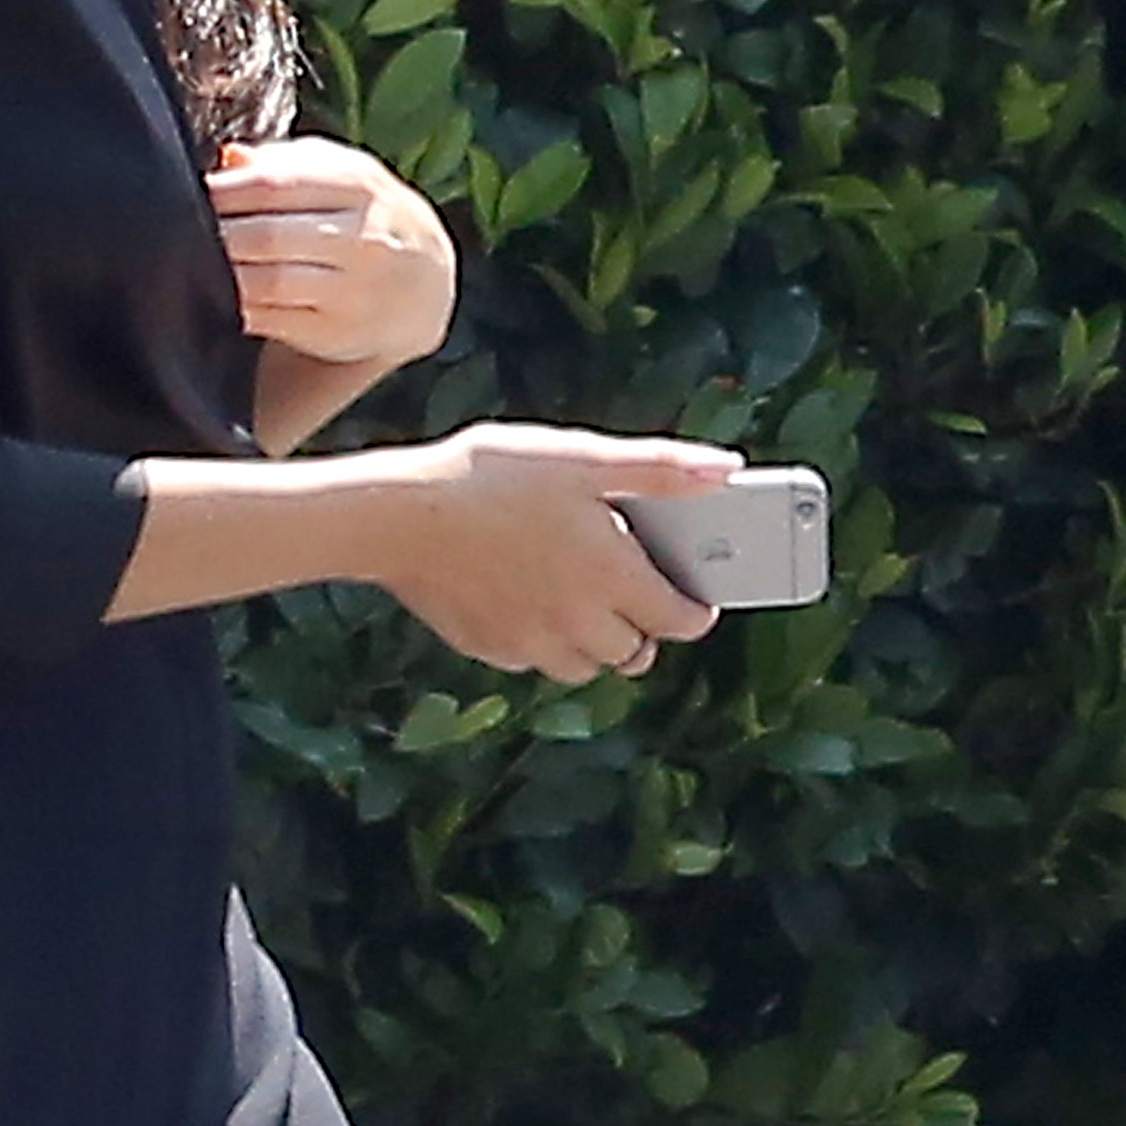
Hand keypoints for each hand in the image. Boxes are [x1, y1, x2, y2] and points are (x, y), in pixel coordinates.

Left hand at [205, 137, 456, 373]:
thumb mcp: (341, 174)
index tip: (191, 193)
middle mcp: (361, 238)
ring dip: (222, 274)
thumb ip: (284, 163)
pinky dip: (238, 308)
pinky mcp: (338, 332)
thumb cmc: (366, 214)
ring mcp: (353, 290)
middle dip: (216, 234)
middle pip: (268, 235)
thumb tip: (230, 158)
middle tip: (176, 231)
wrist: (427, 283)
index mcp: (358, 185)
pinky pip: (273, 320)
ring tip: (190, 263)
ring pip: (269, 282)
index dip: (224, 191)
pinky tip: (217, 296)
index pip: (275, 184)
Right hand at [381, 424, 737, 683]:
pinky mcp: (491, 648)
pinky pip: (534, 660)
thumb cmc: (492, 476)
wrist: (398, 513)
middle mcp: (579, 622)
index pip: (679, 620)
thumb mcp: (582, 458)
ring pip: (586, 667)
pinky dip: (544, 641)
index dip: (696, 610)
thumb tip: (727, 472)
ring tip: (582, 599)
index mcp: (612, 576)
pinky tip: (528, 599)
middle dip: (645, 628)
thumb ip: (660, 469)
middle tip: (634, 590)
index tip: (696, 598)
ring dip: (597, 644)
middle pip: (635, 652)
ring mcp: (532, 642)